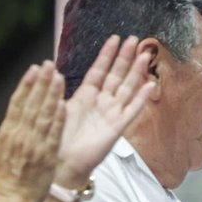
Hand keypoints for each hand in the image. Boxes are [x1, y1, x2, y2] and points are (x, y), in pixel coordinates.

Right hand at [0, 63, 64, 201]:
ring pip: (44, 115)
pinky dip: (59, 118)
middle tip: (49, 64)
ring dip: (52, 95)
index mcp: (6, 132)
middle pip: (32, 104)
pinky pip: (54, 133)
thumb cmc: (3, 173)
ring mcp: (35, 145)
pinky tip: (64, 103)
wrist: (15, 198)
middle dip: (41, 83)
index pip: (16, 103)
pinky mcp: (48, 155)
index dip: (26, 84)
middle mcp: (20, 136)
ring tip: (59, 77)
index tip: (33, 68)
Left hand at [54, 35, 153, 186]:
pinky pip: (132, 110)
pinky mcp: (117, 127)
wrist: (62, 163)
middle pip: (117, 76)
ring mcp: (111, 114)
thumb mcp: (55, 107)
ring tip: (145, 55)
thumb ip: (56, 89)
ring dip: (136, 72)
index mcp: (85, 96)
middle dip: (125, 58)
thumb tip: (51, 68)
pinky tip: (150, 85)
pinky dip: (141, 98)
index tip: (114, 39)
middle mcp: (101, 103)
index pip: (99, 70)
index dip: (107, 55)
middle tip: (134, 40)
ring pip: (127, 88)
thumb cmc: (57, 138)